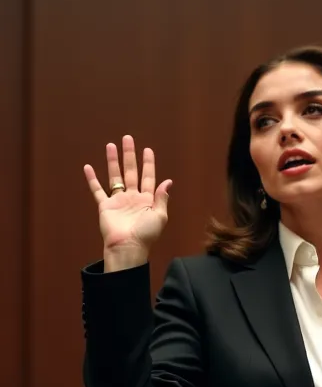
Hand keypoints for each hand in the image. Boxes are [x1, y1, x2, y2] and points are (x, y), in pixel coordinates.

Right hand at [83, 135, 171, 269]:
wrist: (127, 247)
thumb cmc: (145, 234)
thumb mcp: (160, 216)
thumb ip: (161, 198)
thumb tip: (168, 181)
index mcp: (146, 200)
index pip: (148, 177)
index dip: (148, 163)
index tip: (148, 150)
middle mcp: (132, 198)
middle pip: (131, 171)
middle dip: (129, 155)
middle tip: (128, 138)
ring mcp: (118, 201)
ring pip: (114, 176)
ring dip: (112, 161)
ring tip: (110, 145)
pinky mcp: (105, 206)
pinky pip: (97, 190)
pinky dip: (92, 179)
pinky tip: (88, 167)